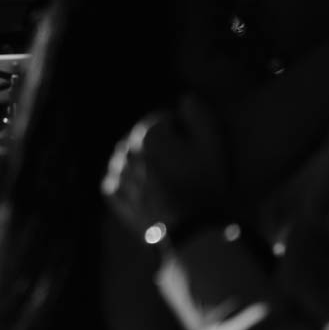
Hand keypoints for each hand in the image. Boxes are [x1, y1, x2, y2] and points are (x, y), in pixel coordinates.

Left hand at [102, 96, 226, 244]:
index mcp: (149, 133)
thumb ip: (200, 116)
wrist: (191, 231)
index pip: (163, 121)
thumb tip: (185, 98)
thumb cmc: (206, 186)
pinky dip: (125, 182)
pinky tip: (140, 188)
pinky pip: (115, 182)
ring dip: (141, 163)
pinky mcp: (117, 197)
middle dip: (159, 147)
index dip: (182, 132)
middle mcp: (128, 150)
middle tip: (182, 167)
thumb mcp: (213, 146)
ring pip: (127, 159)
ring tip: (164, 178)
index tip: (194, 149)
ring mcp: (119, 174)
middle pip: (143, 140)